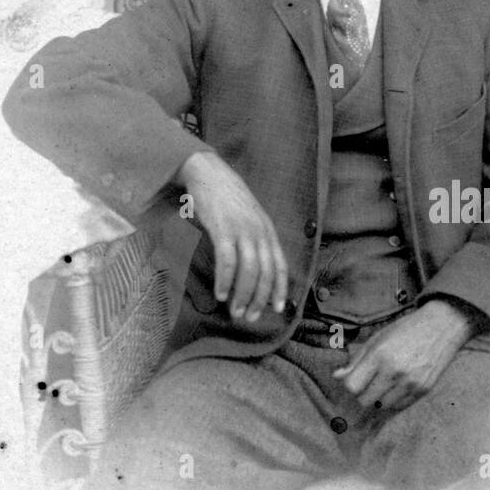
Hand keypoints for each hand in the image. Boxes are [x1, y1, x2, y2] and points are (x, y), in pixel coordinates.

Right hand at [181, 151, 288, 322]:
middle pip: (265, 273)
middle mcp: (259, 231)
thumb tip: (255, 265)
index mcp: (268, 230)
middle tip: (248, 317)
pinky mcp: (223, 229)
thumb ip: (255, 237)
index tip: (277, 309)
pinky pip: (227, 261)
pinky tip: (220, 293)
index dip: (280, 289)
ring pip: (249, 271)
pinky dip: (225, 280)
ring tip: (234, 311)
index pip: (280, 265)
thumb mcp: (249, 216)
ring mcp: (242, 230)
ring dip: (242, 295)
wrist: (208, 172)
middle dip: (259, 299)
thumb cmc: (227, 197)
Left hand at [334, 299, 473, 413]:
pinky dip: (395, 399)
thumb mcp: (377, 338)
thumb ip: (356, 360)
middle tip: (370, 380)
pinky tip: (399, 384)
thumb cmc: (405, 330)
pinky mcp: (423, 390)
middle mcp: (394, 371)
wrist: (441, 327)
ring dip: (379, 398)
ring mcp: (410, 383)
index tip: (355, 377)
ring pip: (382, 406)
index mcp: (379, 355)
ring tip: (385, 381)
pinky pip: (400, 406)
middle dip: (363, 393)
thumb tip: (337, 376)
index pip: (352, 386)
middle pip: (365, 401)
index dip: (351, 384)